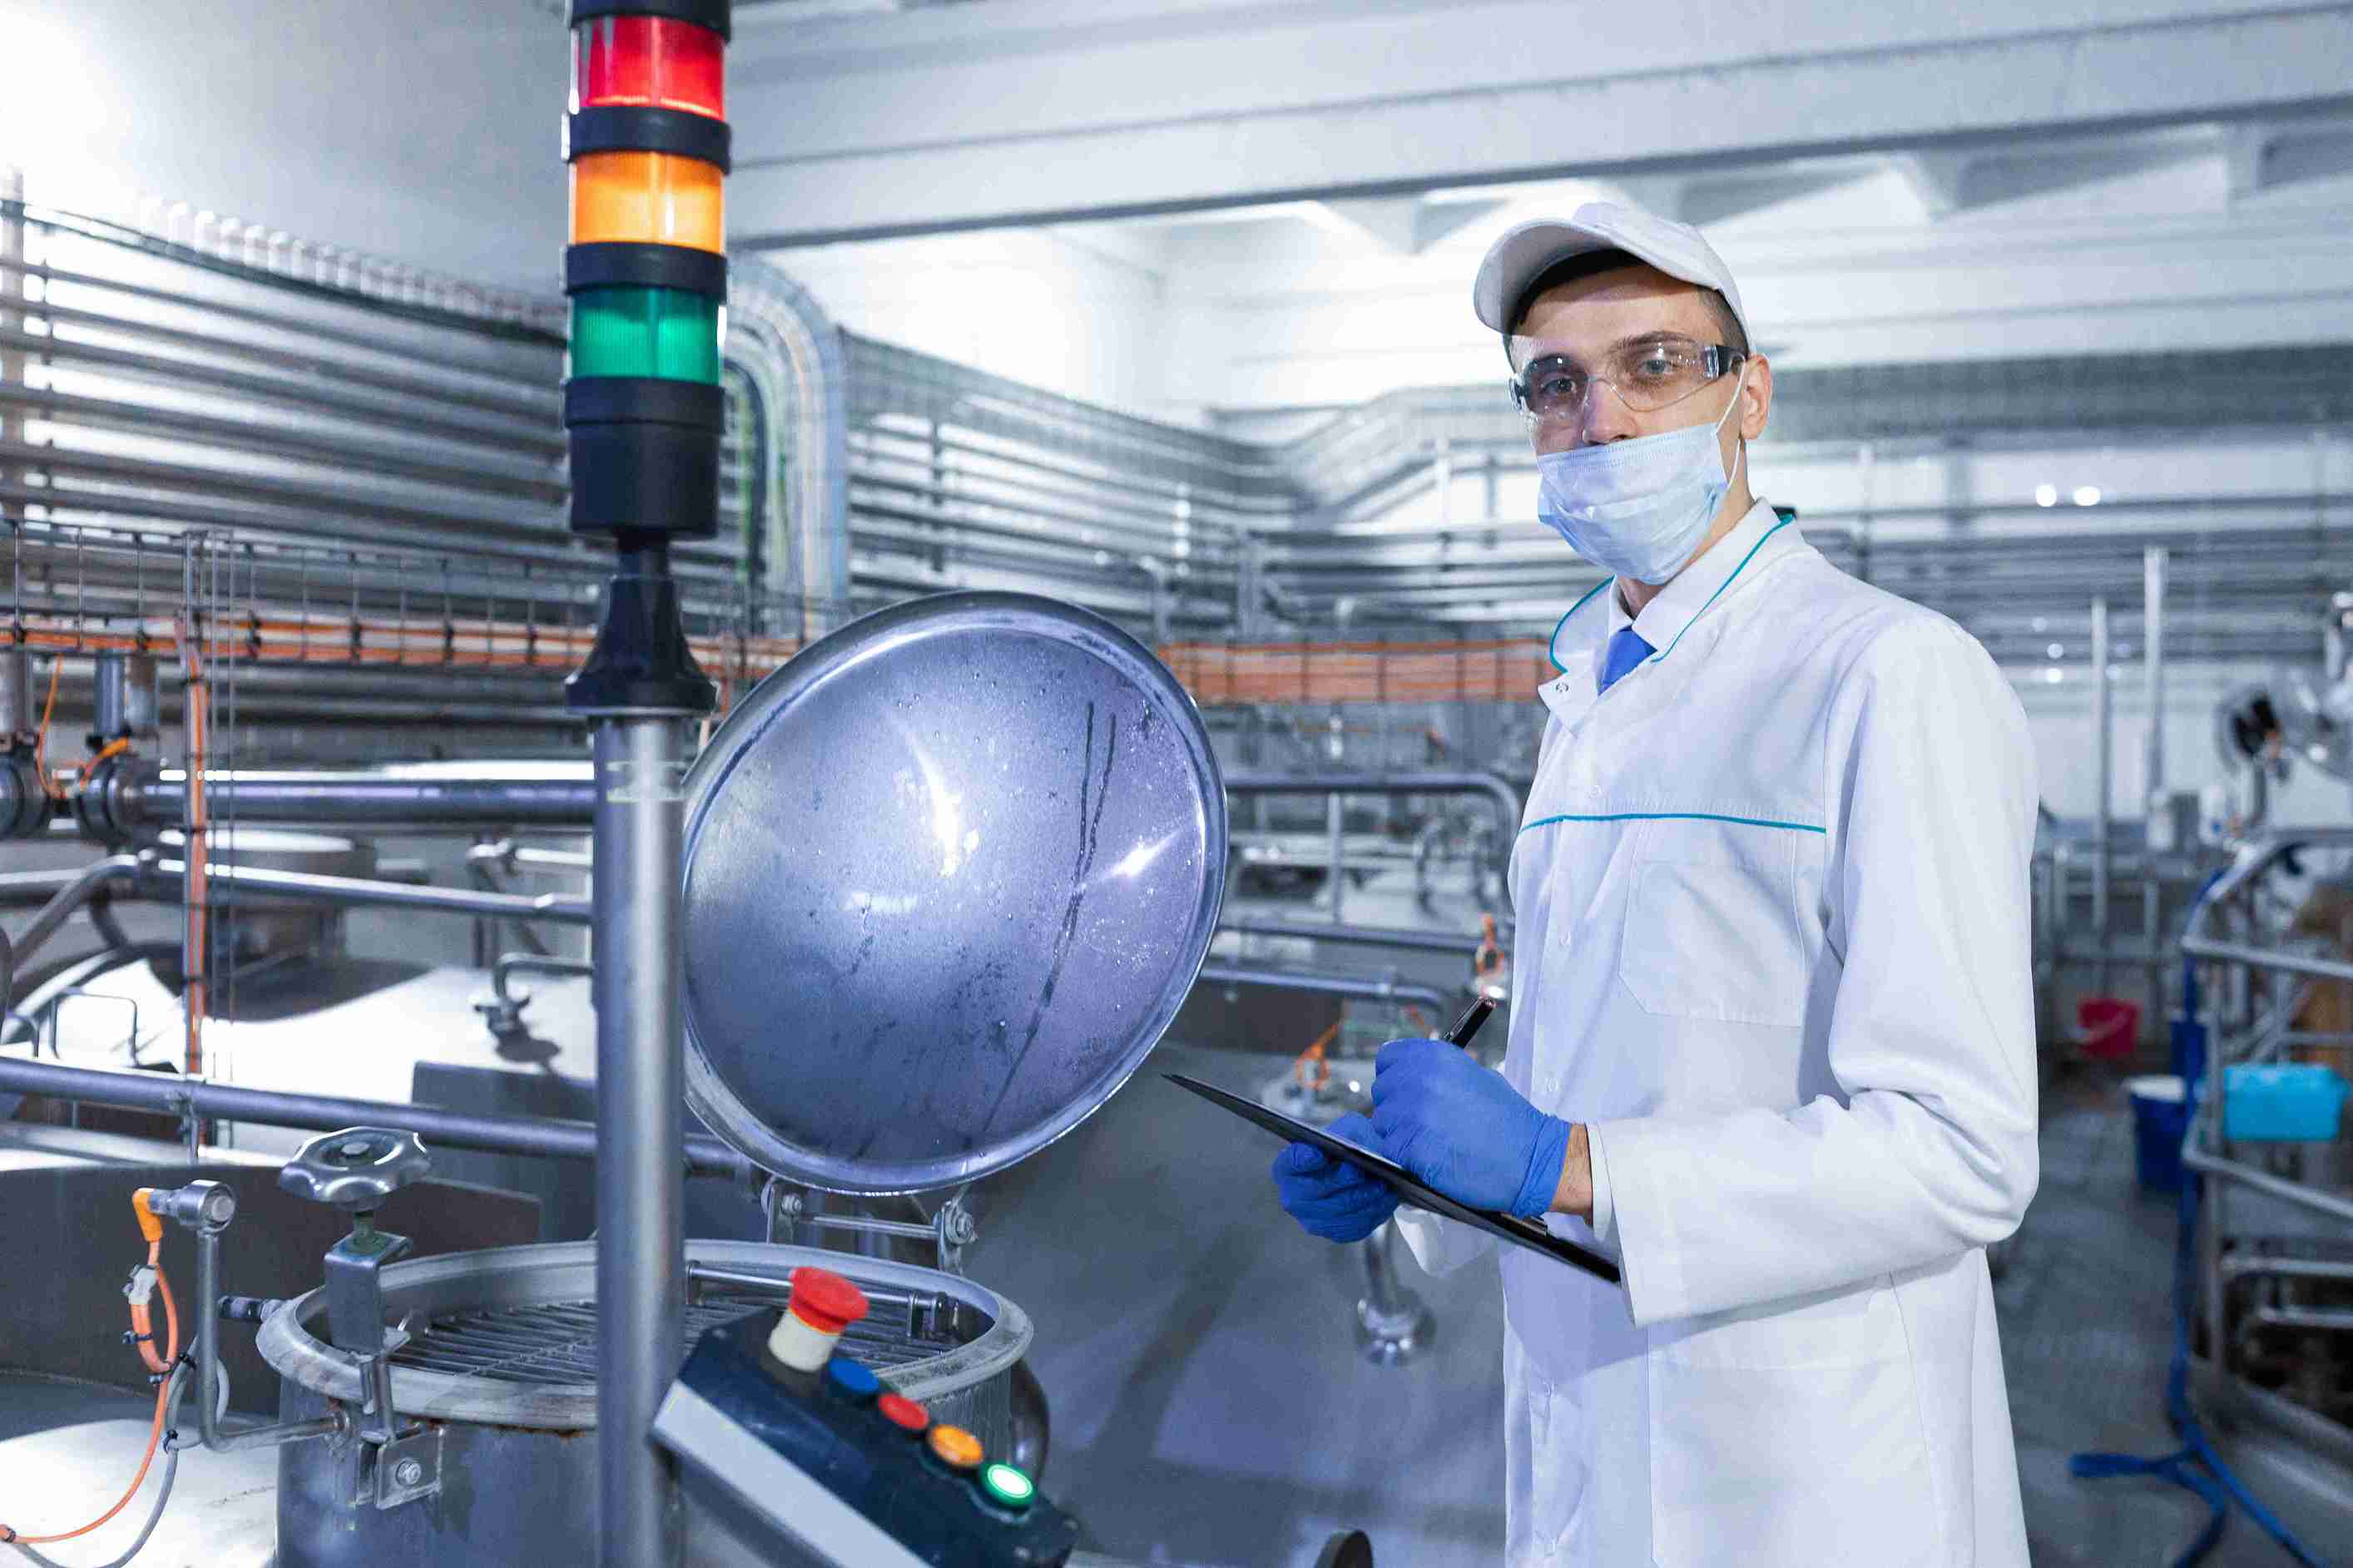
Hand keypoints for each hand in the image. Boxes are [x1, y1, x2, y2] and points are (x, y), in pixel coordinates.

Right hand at [1270, 1113, 1400, 1242]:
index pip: (1289, 1163)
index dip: (1301, 1160)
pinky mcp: (1337, 1232)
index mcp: (1288, 1167)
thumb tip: (1352, 1149)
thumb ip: (1347, 1134)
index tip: (1318, 1153)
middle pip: (1314, 1191)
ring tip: (1380, 1185)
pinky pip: (1355, 1226)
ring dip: (1361, 1198)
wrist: (1363, 1166)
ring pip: (1338, 1212)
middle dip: (1339, 1181)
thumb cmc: (1351, 1145)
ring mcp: (1313, 1219)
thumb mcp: (1349, 1129)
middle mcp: (1294, 1197)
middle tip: (1359, 1171)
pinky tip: (1384, 1198)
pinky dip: (1372, 1212)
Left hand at [1370, 1037, 1570, 1217]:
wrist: (1531, 1156)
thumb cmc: (1509, 1119)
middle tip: (1422, 1123)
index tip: (1404, 1090)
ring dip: (1398, 1134)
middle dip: (1396, 1107)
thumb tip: (1412, 1078)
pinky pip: (1389, 1150)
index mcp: (1434, 1057)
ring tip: (1431, 1143)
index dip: (1395, 1077)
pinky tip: (1429, 1158)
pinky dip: (1404, 1157)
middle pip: (1381, 1092)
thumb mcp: (1475, 1075)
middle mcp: (1418, 1079)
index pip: (1388, 1059)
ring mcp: (1412, 1114)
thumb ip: (1438, 1073)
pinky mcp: (1410, 1148)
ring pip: (1382, 1123)